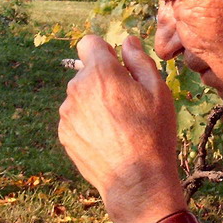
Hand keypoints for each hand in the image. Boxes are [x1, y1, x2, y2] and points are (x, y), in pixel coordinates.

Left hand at [58, 35, 185, 222]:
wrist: (136, 180)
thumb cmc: (153, 133)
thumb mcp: (158, 90)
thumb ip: (139, 60)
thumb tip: (127, 41)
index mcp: (101, 72)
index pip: (90, 42)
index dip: (106, 52)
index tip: (119, 68)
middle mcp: (77, 88)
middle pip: (87, 72)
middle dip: (104, 80)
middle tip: (128, 104)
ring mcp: (67, 113)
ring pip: (80, 96)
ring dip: (95, 102)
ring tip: (119, 126)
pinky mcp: (64, 134)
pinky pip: (75, 118)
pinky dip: (88, 123)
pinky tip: (108, 140)